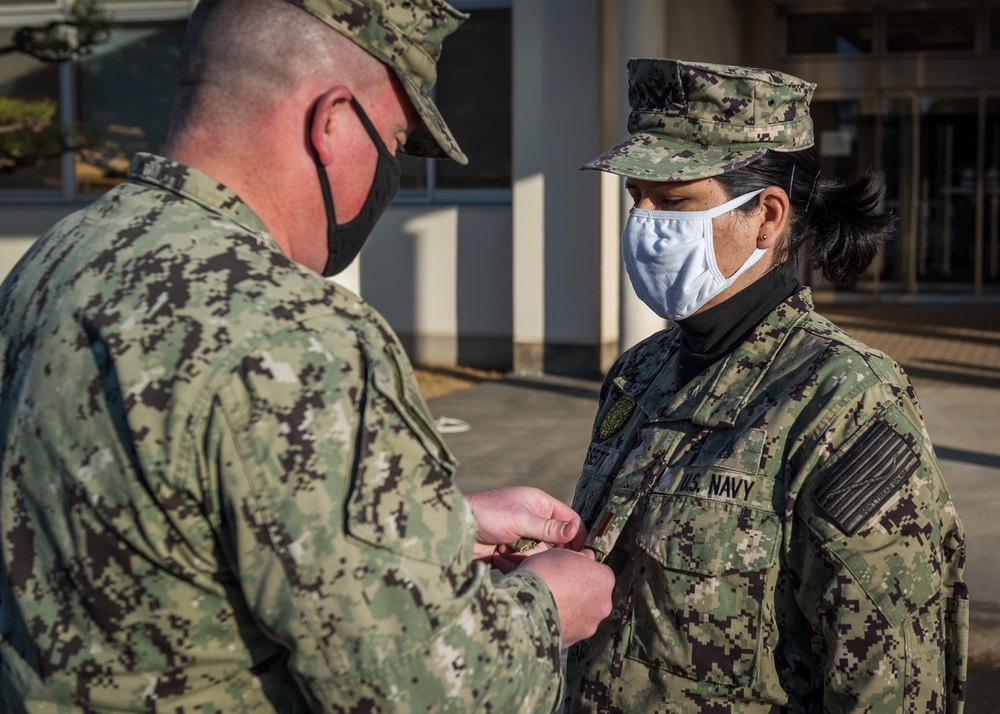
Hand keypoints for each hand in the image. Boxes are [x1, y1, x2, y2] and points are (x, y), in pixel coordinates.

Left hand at [464, 487, 586, 562]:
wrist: (455, 529)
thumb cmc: (487, 513)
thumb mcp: (520, 519)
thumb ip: (548, 528)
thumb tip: (576, 531)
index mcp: (540, 504)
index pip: (570, 520)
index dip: (578, 536)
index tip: (584, 555)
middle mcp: (534, 519)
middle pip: (557, 541)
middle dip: (551, 551)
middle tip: (548, 562)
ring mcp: (522, 536)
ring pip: (540, 555)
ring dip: (527, 557)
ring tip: (508, 551)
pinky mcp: (511, 551)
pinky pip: (524, 562)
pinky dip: (514, 562)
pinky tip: (497, 555)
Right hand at [518, 548, 613, 647]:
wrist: (527, 606)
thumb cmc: (546, 573)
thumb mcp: (562, 554)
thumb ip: (579, 557)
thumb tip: (588, 557)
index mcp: (605, 580)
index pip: (600, 573)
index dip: (584, 570)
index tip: (569, 570)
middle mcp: (603, 605)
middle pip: (594, 596)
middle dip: (580, 592)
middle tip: (558, 587)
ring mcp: (590, 626)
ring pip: (583, 615)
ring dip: (571, 610)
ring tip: (549, 603)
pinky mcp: (574, 641)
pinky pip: (569, 629)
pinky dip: (561, 623)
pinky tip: (545, 616)